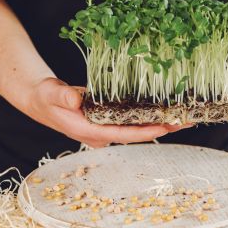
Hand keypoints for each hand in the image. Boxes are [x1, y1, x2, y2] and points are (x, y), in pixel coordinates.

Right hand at [18, 77, 190, 147]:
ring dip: (160, 123)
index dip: (144, 131)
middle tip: (186, 120)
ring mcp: (106, 130)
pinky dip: (150, 117)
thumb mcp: (50, 92)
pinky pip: (133, 122)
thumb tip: (76, 101)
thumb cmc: (45, 97)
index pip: (121, 134)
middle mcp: (101, 135)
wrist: (41, 101)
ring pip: (137, 129)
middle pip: (135, 134)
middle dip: (161, 128)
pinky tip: (166, 110)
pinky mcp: (109, 122)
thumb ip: (62, 96)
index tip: (164, 126)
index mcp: (89, 131)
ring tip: (185, 116)